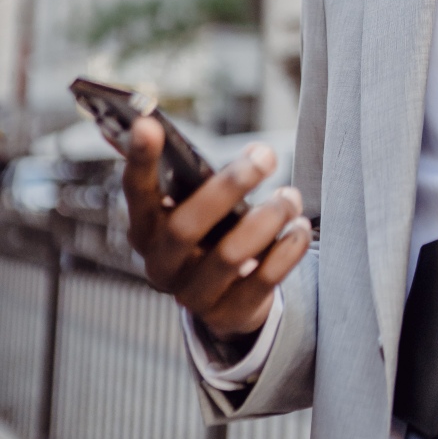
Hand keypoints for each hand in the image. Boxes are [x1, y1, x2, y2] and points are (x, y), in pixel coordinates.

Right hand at [122, 119, 311, 340]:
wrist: (228, 293)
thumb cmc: (212, 228)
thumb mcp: (195, 203)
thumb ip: (189, 173)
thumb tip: (207, 138)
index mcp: (146, 228)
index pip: (137, 192)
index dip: (140, 160)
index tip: (149, 124)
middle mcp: (161, 264)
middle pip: (186, 226)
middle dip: (229, 187)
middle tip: (266, 156)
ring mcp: (192, 294)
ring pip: (229, 255)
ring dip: (268, 218)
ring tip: (291, 196)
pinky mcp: (228, 314)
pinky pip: (261, 282)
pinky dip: (286, 251)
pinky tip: (300, 229)